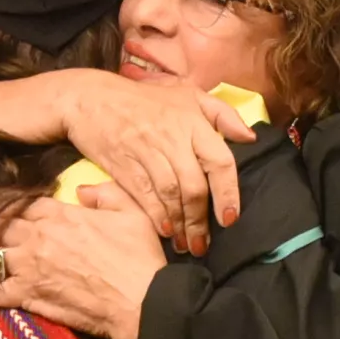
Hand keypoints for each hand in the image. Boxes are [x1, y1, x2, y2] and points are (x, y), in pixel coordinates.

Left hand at [0, 185, 166, 338]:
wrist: (140, 301)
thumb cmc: (139, 257)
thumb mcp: (132, 212)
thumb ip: (105, 193)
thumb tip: (82, 190)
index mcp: (60, 213)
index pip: (21, 202)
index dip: (4, 202)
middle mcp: (38, 236)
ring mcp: (29, 266)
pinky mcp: (29, 295)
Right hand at [57, 70, 253, 256]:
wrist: (91, 98)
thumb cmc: (144, 99)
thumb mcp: (188, 94)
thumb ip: (222, 114)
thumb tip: (249, 138)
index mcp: (193, 122)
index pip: (220, 161)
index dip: (228, 194)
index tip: (230, 219)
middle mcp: (172, 137)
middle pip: (194, 186)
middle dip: (200, 220)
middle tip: (202, 244)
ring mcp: (146, 151)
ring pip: (171, 194)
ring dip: (180, 224)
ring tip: (185, 244)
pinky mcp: (124, 165)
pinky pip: (145, 195)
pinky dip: (156, 215)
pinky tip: (164, 230)